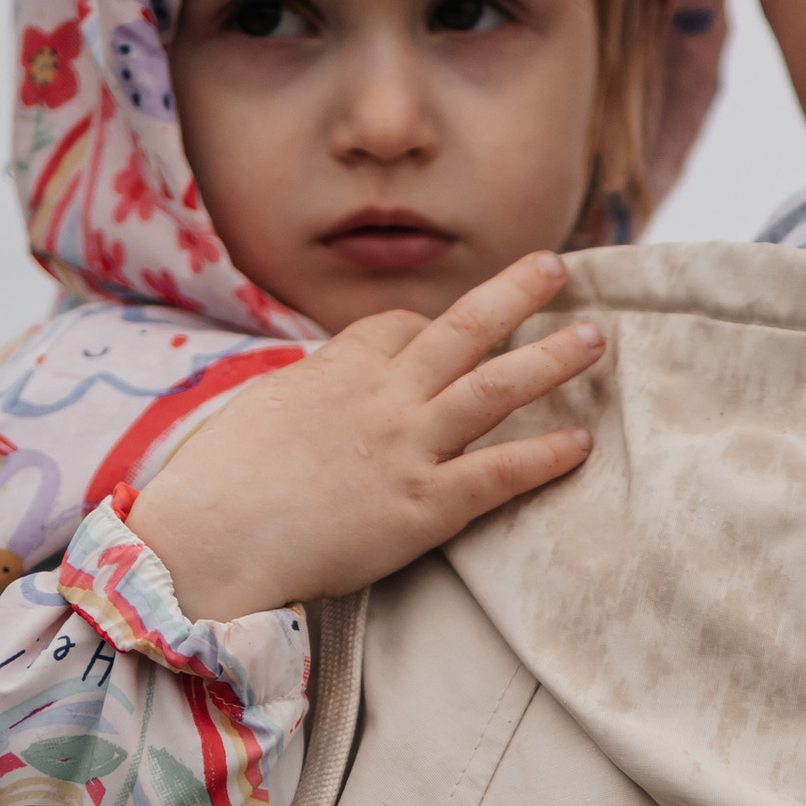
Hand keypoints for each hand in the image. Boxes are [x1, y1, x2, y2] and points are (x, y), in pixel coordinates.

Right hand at [124, 253, 601, 620]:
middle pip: (462, 329)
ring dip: (549, 359)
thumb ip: (308, 395)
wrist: (210, 538)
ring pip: (495, 387)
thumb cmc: (221, 483)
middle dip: (514, 293)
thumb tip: (322, 397)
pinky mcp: (423, 505)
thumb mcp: (263, 411)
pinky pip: (499, 471)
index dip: (432, 327)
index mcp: (337, 368)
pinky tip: (580, 444)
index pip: (401, 326)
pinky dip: (544, 456)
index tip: (455, 333)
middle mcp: (381, 396)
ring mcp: (407, 447)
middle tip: (558, 267)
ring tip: (595, 339)